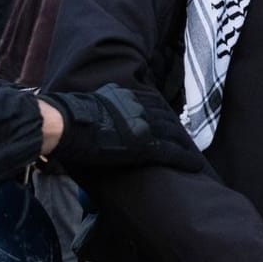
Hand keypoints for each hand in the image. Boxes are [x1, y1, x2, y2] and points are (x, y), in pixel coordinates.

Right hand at [42, 84, 203, 177]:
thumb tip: (104, 108)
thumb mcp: (94, 103)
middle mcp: (140, 108)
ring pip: (173, 134)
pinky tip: (195, 164)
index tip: (172, 124)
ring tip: (194, 156)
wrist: (67, 125)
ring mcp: (144, 126)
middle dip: (178, 131)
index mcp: (128, 97)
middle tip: (186, 141)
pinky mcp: (145, 145)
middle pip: (167, 119)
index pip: (155, 104)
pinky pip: (171, 151)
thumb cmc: (70, 119)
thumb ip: (106, 104)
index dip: (165, 116)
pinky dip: (185, 158)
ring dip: (185, 145)